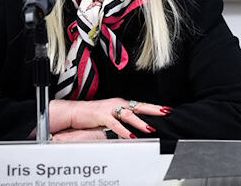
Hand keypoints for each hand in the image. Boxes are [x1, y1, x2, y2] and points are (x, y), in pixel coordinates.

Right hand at [49, 98, 169, 138]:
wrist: (75, 112)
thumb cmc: (93, 115)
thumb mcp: (111, 115)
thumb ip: (122, 119)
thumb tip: (134, 125)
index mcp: (121, 103)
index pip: (140, 105)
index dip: (153, 107)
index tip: (165, 109)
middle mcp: (117, 104)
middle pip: (139, 106)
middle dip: (153, 109)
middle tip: (165, 112)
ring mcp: (110, 109)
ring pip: (128, 115)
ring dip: (140, 122)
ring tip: (150, 128)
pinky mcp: (102, 116)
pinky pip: (115, 124)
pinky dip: (123, 130)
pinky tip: (130, 135)